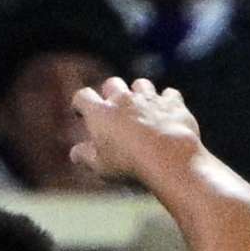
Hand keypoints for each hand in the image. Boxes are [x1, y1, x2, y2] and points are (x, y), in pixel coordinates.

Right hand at [68, 78, 207, 186]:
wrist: (170, 160)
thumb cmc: (130, 165)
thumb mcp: (101, 166)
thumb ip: (85, 157)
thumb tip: (76, 154)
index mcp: (100, 112)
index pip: (82, 97)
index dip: (81, 105)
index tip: (83, 114)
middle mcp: (123, 99)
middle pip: (112, 83)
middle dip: (112, 93)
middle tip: (115, 110)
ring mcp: (149, 99)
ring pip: (141, 84)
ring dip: (140, 93)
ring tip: (143, 108)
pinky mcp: (173, 105)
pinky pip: (170, 94)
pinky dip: (168, 101)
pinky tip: (168, 112)